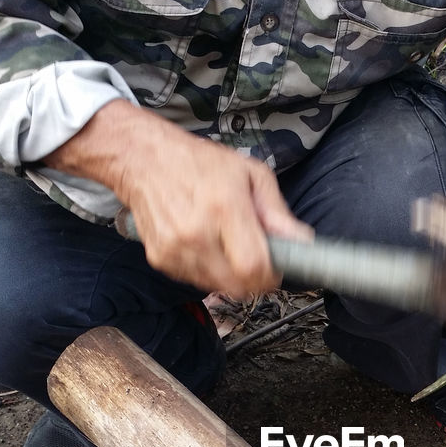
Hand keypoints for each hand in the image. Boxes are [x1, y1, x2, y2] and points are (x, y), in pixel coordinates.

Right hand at [46, 101, 312, 298]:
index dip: (271, 275)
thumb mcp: (250, 174)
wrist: (142, 158)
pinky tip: (206, 245)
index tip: (276, 268)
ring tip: (228, 246)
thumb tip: (303, 242)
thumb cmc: (200, 163)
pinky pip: (196, 281)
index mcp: (224, 208)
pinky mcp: (160, 259)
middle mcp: (197, 233)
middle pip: (237, 286)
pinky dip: (208, 271)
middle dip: (254, 281)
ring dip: (231, 276)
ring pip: (217, 287)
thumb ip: (277, 212)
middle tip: (258, 261)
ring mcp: (175, 249)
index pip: (253, 268)